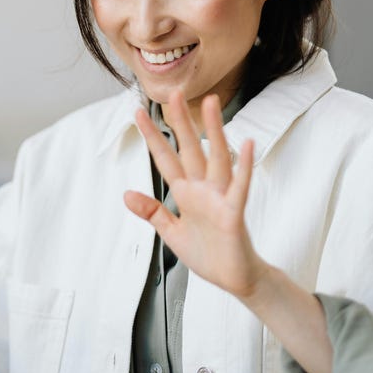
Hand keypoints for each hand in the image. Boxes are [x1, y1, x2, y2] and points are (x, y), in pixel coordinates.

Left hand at [124, 90, 269, 299]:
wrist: (235, 279)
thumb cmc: (209, 254)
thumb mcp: (171, 233)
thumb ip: (152, 212)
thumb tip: (127, 194)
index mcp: (186, 193)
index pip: (165, 158)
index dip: (151, 136)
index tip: (138, 112)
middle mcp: (203, 189)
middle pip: (190, 148)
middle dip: (180, 122)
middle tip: (173, 92)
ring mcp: (220, 198)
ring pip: (216, 158)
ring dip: (214, 131)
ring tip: (210, 104)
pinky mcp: (234, 213)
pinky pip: (240, 186)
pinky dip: (243, 167)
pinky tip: (246, 145)